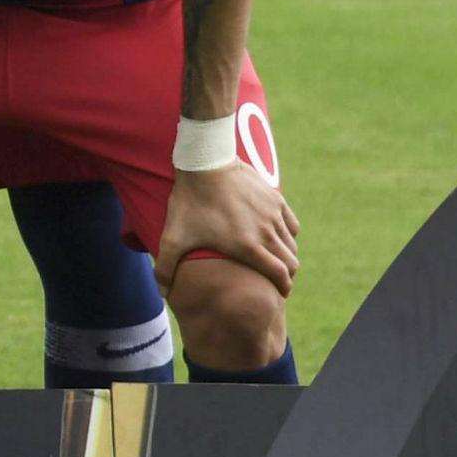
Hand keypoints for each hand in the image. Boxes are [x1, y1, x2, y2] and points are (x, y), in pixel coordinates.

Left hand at [160, 162, 298, 290]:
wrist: (205, 162)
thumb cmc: (189, 202)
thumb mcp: (173, 237)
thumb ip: (166, 267)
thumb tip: (163, 294)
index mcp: (248, 247)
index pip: (280, 275)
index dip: (282, 288)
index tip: (279, 294)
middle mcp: (267, 232)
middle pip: (291, 262)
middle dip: (287, 275)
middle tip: (277, 281)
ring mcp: (274, 214)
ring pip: (292, 244)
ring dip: (287, 256)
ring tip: (276, 262)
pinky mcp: (275, 198)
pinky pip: (292, 224)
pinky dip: (288, 235)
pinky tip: (276, 237)